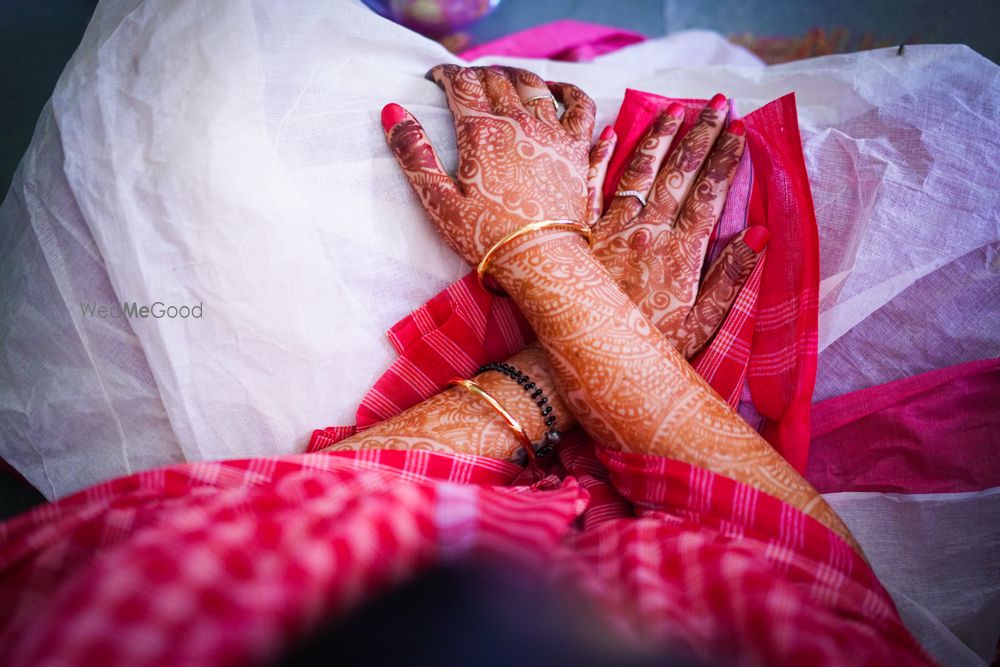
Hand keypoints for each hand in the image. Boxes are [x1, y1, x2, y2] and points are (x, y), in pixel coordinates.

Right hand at [381, 65, 596, 264]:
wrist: (540, 261)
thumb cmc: (485, 238)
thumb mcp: (439, 201)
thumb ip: (415, 155)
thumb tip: (392, 111)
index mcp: (480, 133)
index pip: (461, 83)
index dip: (446, 73)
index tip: (436, 78)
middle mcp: (517, 124)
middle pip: (495, 79)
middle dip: (476, 73)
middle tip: (465, 82)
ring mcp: (551, 134)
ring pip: (532, 86)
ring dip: (513, 75)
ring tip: (501, 78)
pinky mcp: (576, 151)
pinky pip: (580, 106)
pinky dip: (568, 90)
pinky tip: (556, 89)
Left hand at [588, 96, 765, 357]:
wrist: (583, 358)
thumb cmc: (646, 349)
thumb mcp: (699, 326)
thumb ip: (729, 280)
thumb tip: (758, 235)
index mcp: (678, 254)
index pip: (709, 194)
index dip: (726, 159)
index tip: (741, 129)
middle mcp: (645, 233)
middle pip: (679, 174)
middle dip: (702, 134)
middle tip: (719, 102)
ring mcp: (609, 230)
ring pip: (638, 172)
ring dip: (658, 136)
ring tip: (676, 107)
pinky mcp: (578, 234)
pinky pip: (587, 188)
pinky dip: (597, 158)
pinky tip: (609, 133)